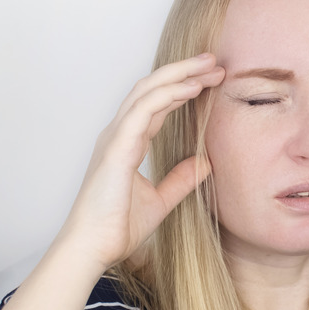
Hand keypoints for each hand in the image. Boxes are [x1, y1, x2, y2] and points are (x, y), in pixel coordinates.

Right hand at [55, 53, 224, 272]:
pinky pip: (143, 110)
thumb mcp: (161, 200)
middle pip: (152, 88)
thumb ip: (181, 179)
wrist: (94, 248)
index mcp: (127, 143)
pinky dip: (168, 94)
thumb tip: (206, 162)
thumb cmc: (117, 227)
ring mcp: (115, 137)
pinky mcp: (116, 147)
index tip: (211, 80)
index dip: (183, 89)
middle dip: (183, 71)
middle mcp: (119, 133)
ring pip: (148, 91)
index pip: (157, 104)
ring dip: (180, 74)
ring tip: (209, 66)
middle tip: (214, 61)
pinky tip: (191, 88)